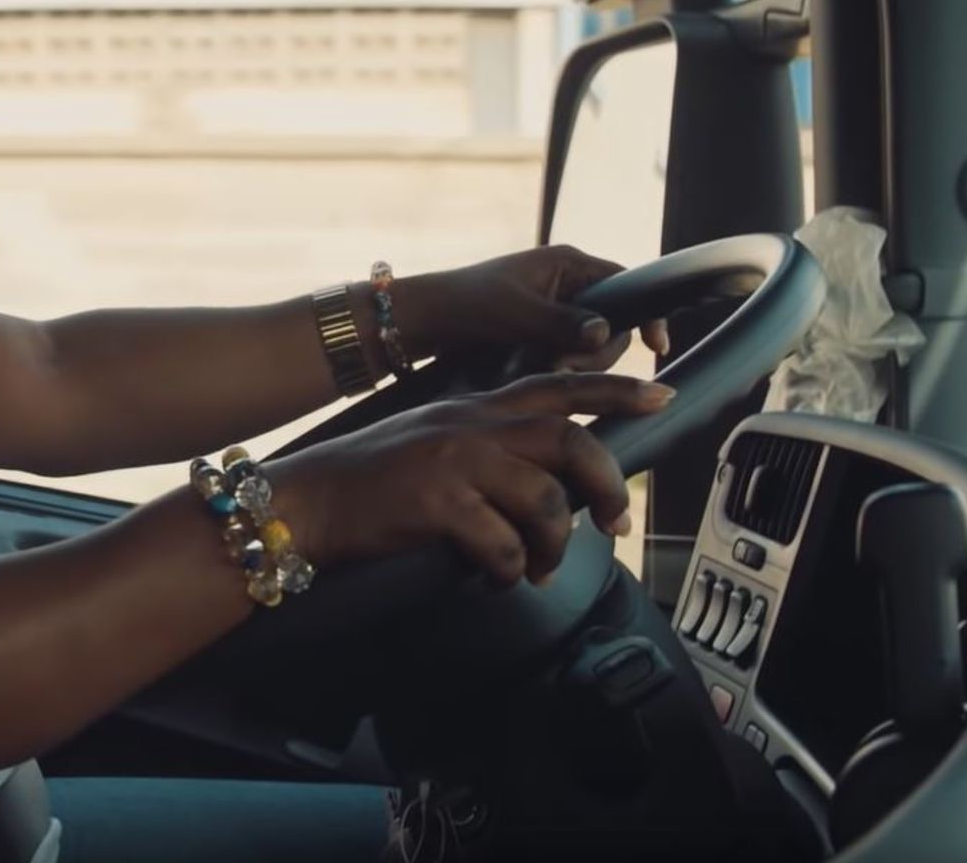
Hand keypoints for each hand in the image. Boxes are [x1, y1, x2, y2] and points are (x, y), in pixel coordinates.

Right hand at [273, 373, 674, 585]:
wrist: (306, 499)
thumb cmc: (368, 481)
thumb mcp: (434, 440)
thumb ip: (488, 446)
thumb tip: (548, 483)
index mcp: (474, 407)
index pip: (557, 386)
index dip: (615, 389)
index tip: (661, 394)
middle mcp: (470, 425)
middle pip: (569, 440)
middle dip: (607, 484)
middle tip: (616, 520)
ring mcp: (454, 462)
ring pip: (546, 499)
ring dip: (556, 544)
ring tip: (539, 567)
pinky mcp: (436, 503)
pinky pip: (503, 546)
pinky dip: (509, 573)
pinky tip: (495, 580)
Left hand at [386, 246, 671, 371]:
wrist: (426, 322)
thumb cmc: (468, 306)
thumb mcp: (517, 314)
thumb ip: (563, 322)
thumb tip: (604, 332)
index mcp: (567, 264)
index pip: (627, 284)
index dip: (646, 314)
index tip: (656, 346)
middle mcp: (567, 283)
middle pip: (613, 323)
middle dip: (595, 349)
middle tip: (560, 362)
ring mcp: (556, 309)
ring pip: (591, 344)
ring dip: (575, 361)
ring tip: (542, 366)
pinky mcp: (543, 332)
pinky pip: (569, 353)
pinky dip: (560, 366)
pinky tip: (539, 371)